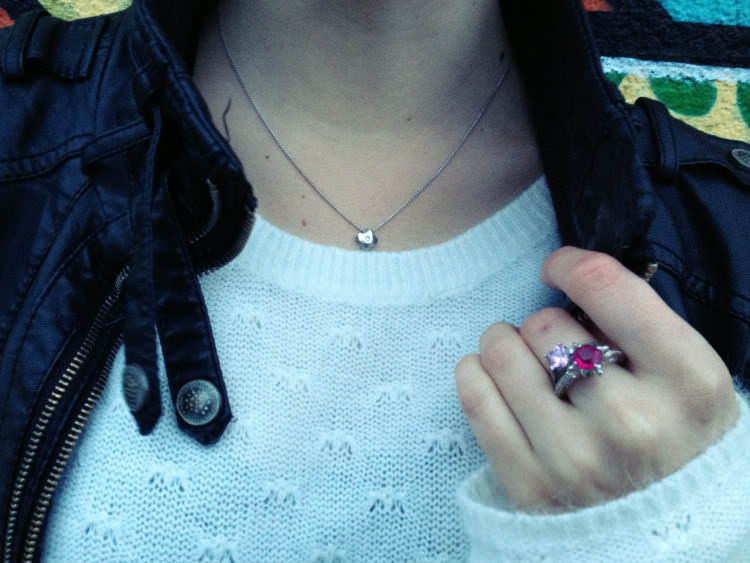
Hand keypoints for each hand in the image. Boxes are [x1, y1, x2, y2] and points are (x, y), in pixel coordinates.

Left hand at [455, 246, 738, 511]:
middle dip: (545, 324)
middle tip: (556, 345)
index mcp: (689, 384)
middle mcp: (634, 423)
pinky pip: (476, 398)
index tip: (559, 268)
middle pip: (546, 324)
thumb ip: (636, 323)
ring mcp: (578, 460)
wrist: (667, 529)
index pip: (607, 288)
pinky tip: (494, 378)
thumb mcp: (684, 374)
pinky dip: (476, 374)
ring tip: (522, 359)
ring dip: (504, 345)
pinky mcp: (531, 487)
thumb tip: (565, 274)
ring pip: (502, 354)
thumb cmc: (673, 434)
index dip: (571, 265)